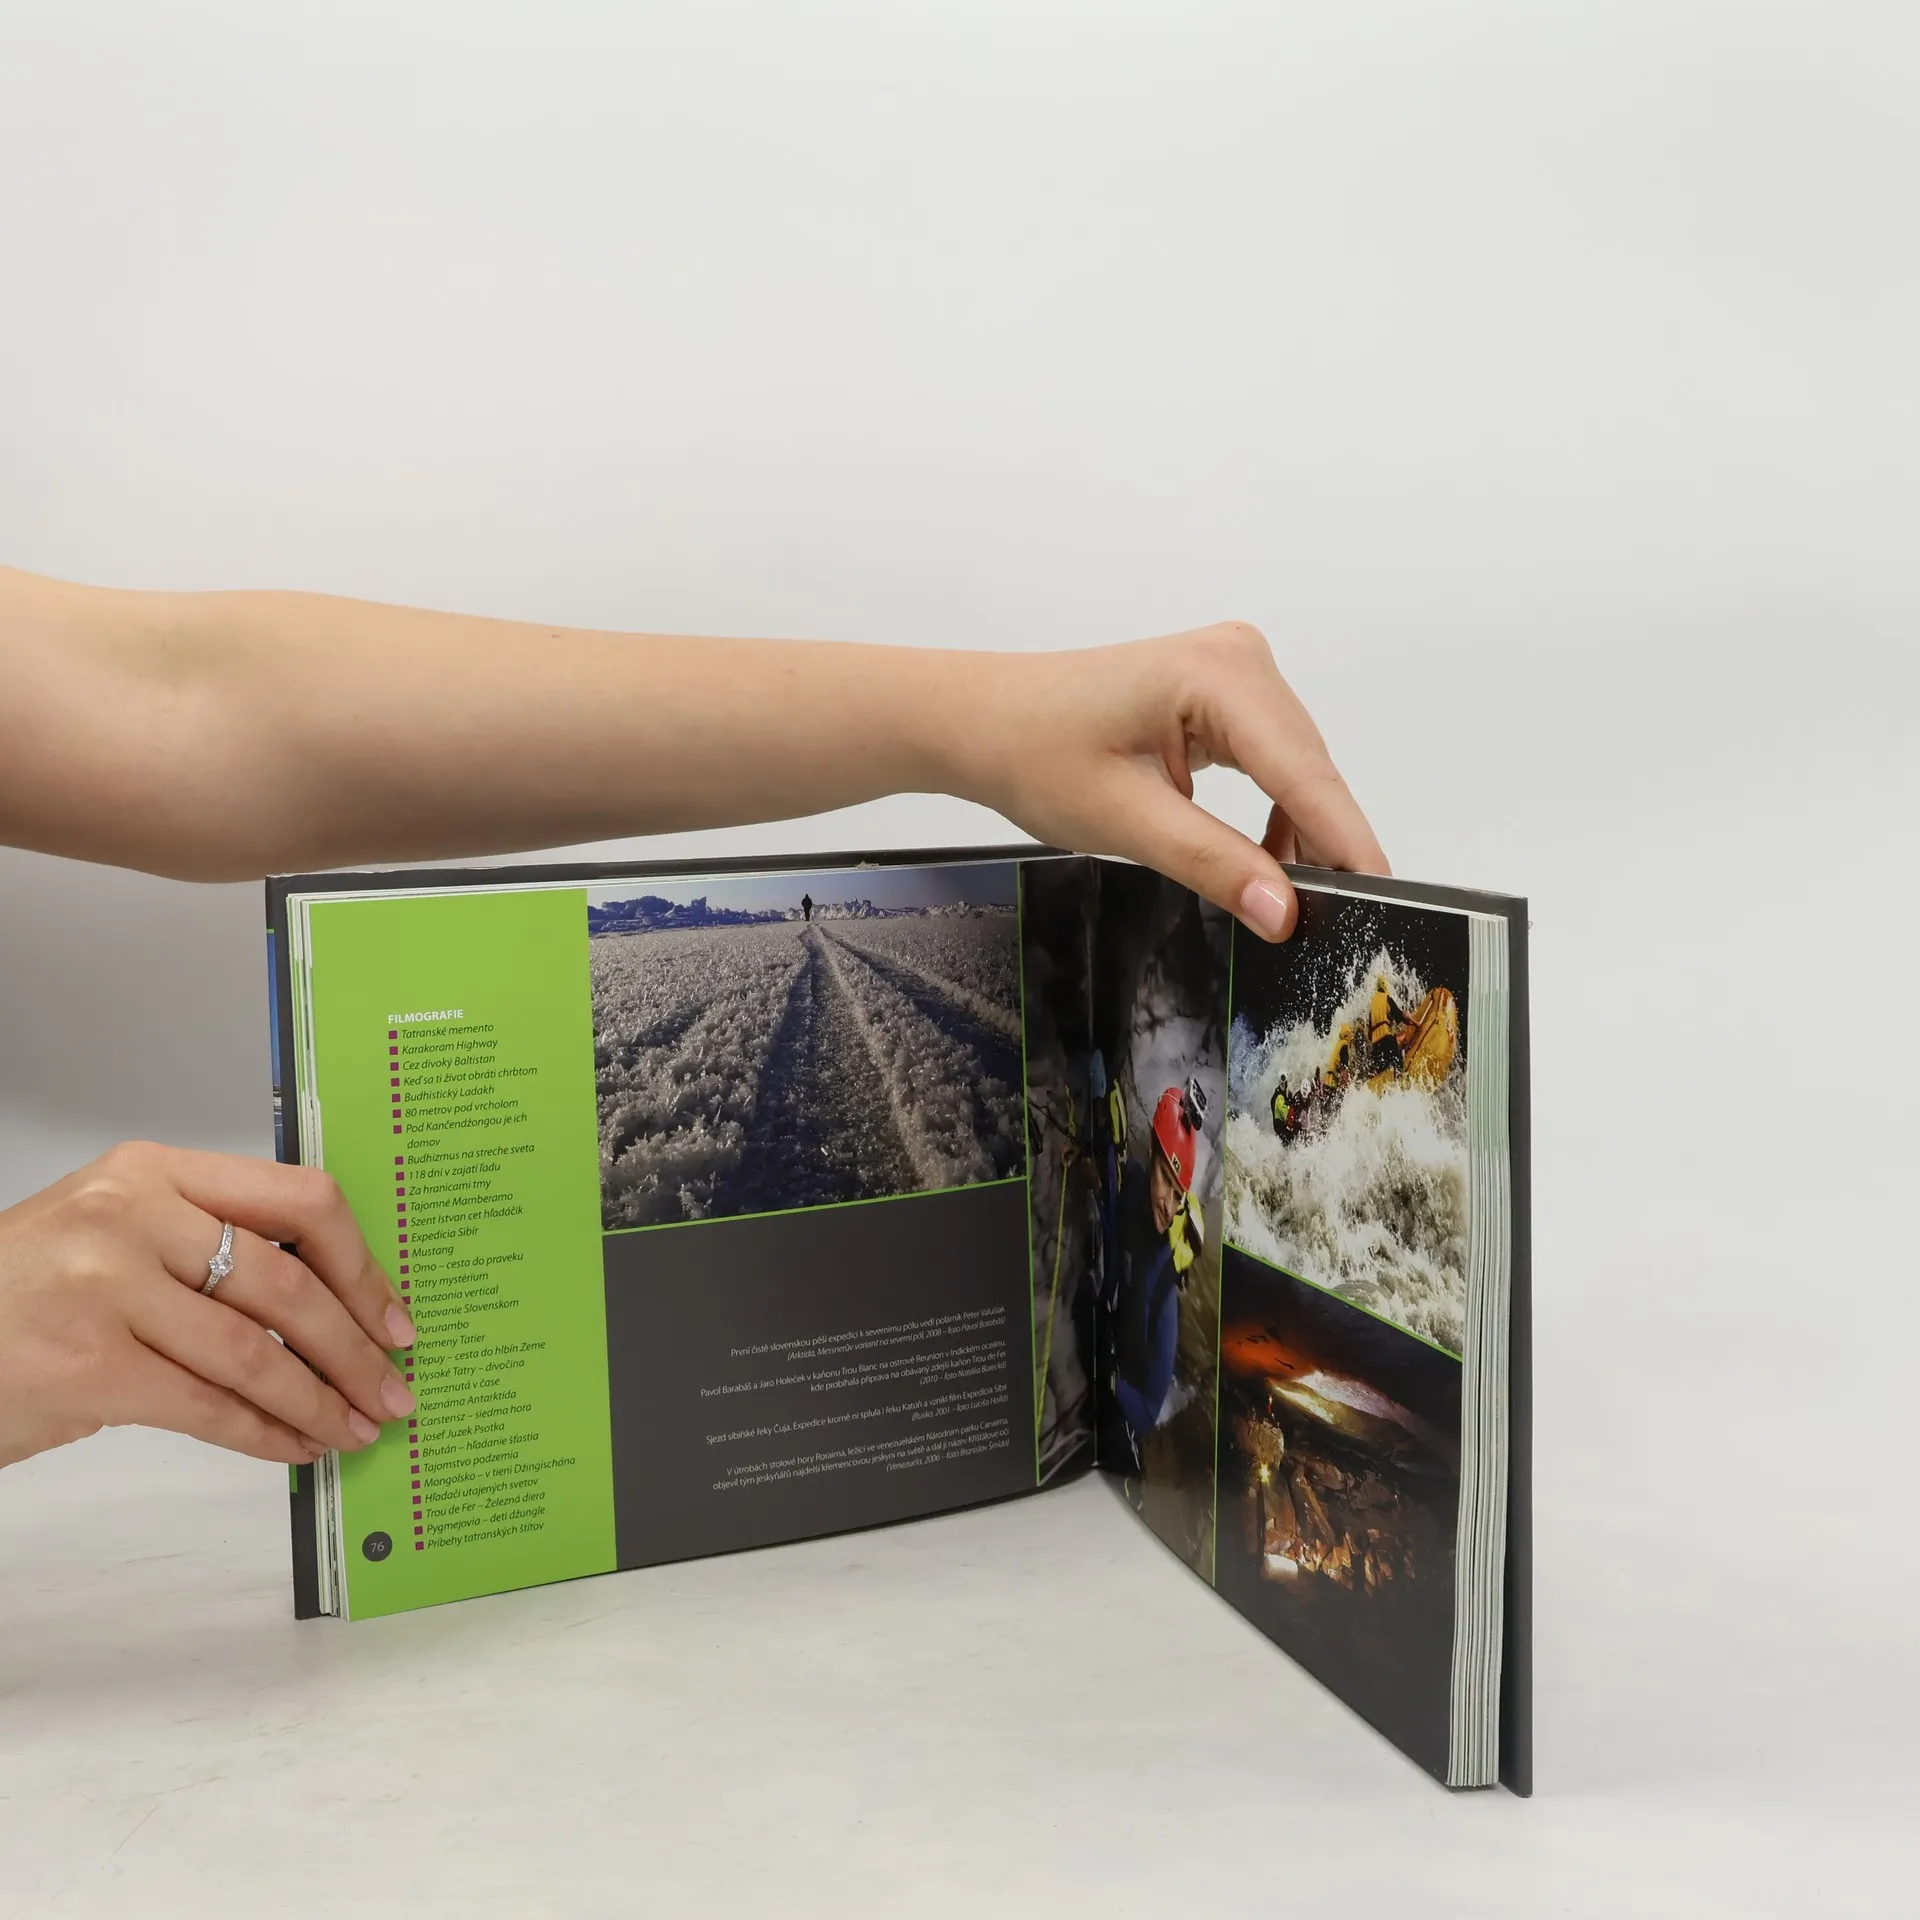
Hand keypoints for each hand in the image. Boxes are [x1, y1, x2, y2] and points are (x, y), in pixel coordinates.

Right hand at [0, 1142, 415, 1470]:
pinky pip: (209, 1406)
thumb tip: (331, 1303)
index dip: (361, 1267)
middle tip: (392, 1389)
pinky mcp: (88, 1366)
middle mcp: (134, 1217)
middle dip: (355, 1348)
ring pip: (255, 1353)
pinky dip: (266, 1433)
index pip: (299, 1201)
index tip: (394, 1316)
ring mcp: (107, 1289)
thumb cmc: (29, 1290)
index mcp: (157, 1171)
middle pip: (288, 1284)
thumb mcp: (118, 1231)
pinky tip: (298, 1446)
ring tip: (355, 1427)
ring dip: (320, 1400)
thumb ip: (211, 1243)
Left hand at [955, 621, 1388, 940]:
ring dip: (1299, 832)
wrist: (979, 719)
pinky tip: (1264, 861)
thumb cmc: (1033, 755)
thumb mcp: (1125, 821)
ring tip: (1300, 903)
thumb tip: (1286, 912)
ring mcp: (1234, 670)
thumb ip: (1212, 864)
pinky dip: (1274, 812)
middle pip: (1308, 768)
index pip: (1304, 772)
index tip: (1385, 902)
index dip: (1345, 842)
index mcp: (1220, 674)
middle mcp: (1240, 659)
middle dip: (1325, 844)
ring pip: (1294, 768)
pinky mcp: (1221, 692)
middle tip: (1343, 924)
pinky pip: (1270, 759)